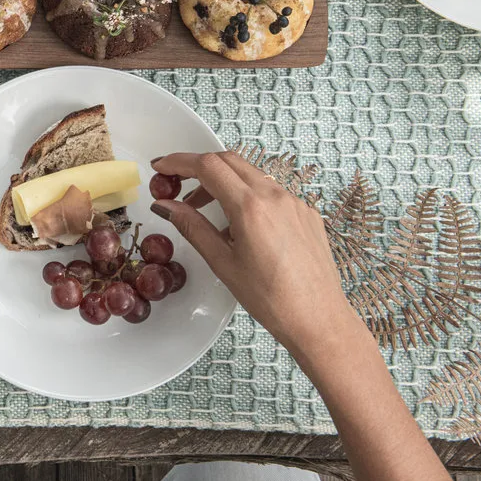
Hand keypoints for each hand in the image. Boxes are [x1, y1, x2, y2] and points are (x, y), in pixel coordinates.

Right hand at [150, 151, 357, 355]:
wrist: (319, 319)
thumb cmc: (271, 299)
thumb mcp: (222, 263)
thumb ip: (192, 227)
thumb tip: (165, 206)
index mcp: (251, 207)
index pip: (208, 166)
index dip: (179, 162)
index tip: (161, 167)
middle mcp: (275, 196)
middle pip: (229, 161)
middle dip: (199, 168)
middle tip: (177, 185)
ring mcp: (295, 202)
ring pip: (250, 174)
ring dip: (223, 182)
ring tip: (203, 209)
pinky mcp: (306, 213)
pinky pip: (270, 192)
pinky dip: (247, 195)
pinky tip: (239, 225)